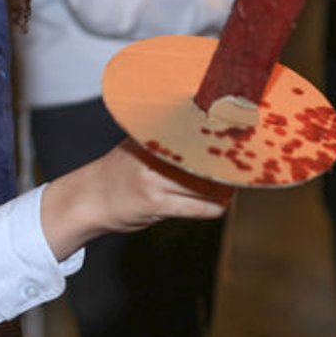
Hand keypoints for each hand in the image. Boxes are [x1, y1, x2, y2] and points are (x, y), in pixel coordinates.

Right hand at [40, 141, 232, 260]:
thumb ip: (167, 145)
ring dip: (224, 189)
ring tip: (233, 187)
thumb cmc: (117, 174)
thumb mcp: (138, 148)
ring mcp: (154, 178)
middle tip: (248, 164)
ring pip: (205, 183)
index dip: (221, 130)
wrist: (87, 199)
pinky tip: (220, 206)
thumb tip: (209, 142)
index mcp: (151, 135)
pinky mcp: (155, 203)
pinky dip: (214, 208)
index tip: (244, 132)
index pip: (194, 128)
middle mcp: (153, 153)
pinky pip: (197, 207)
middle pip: (204, 156)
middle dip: (228, 162)